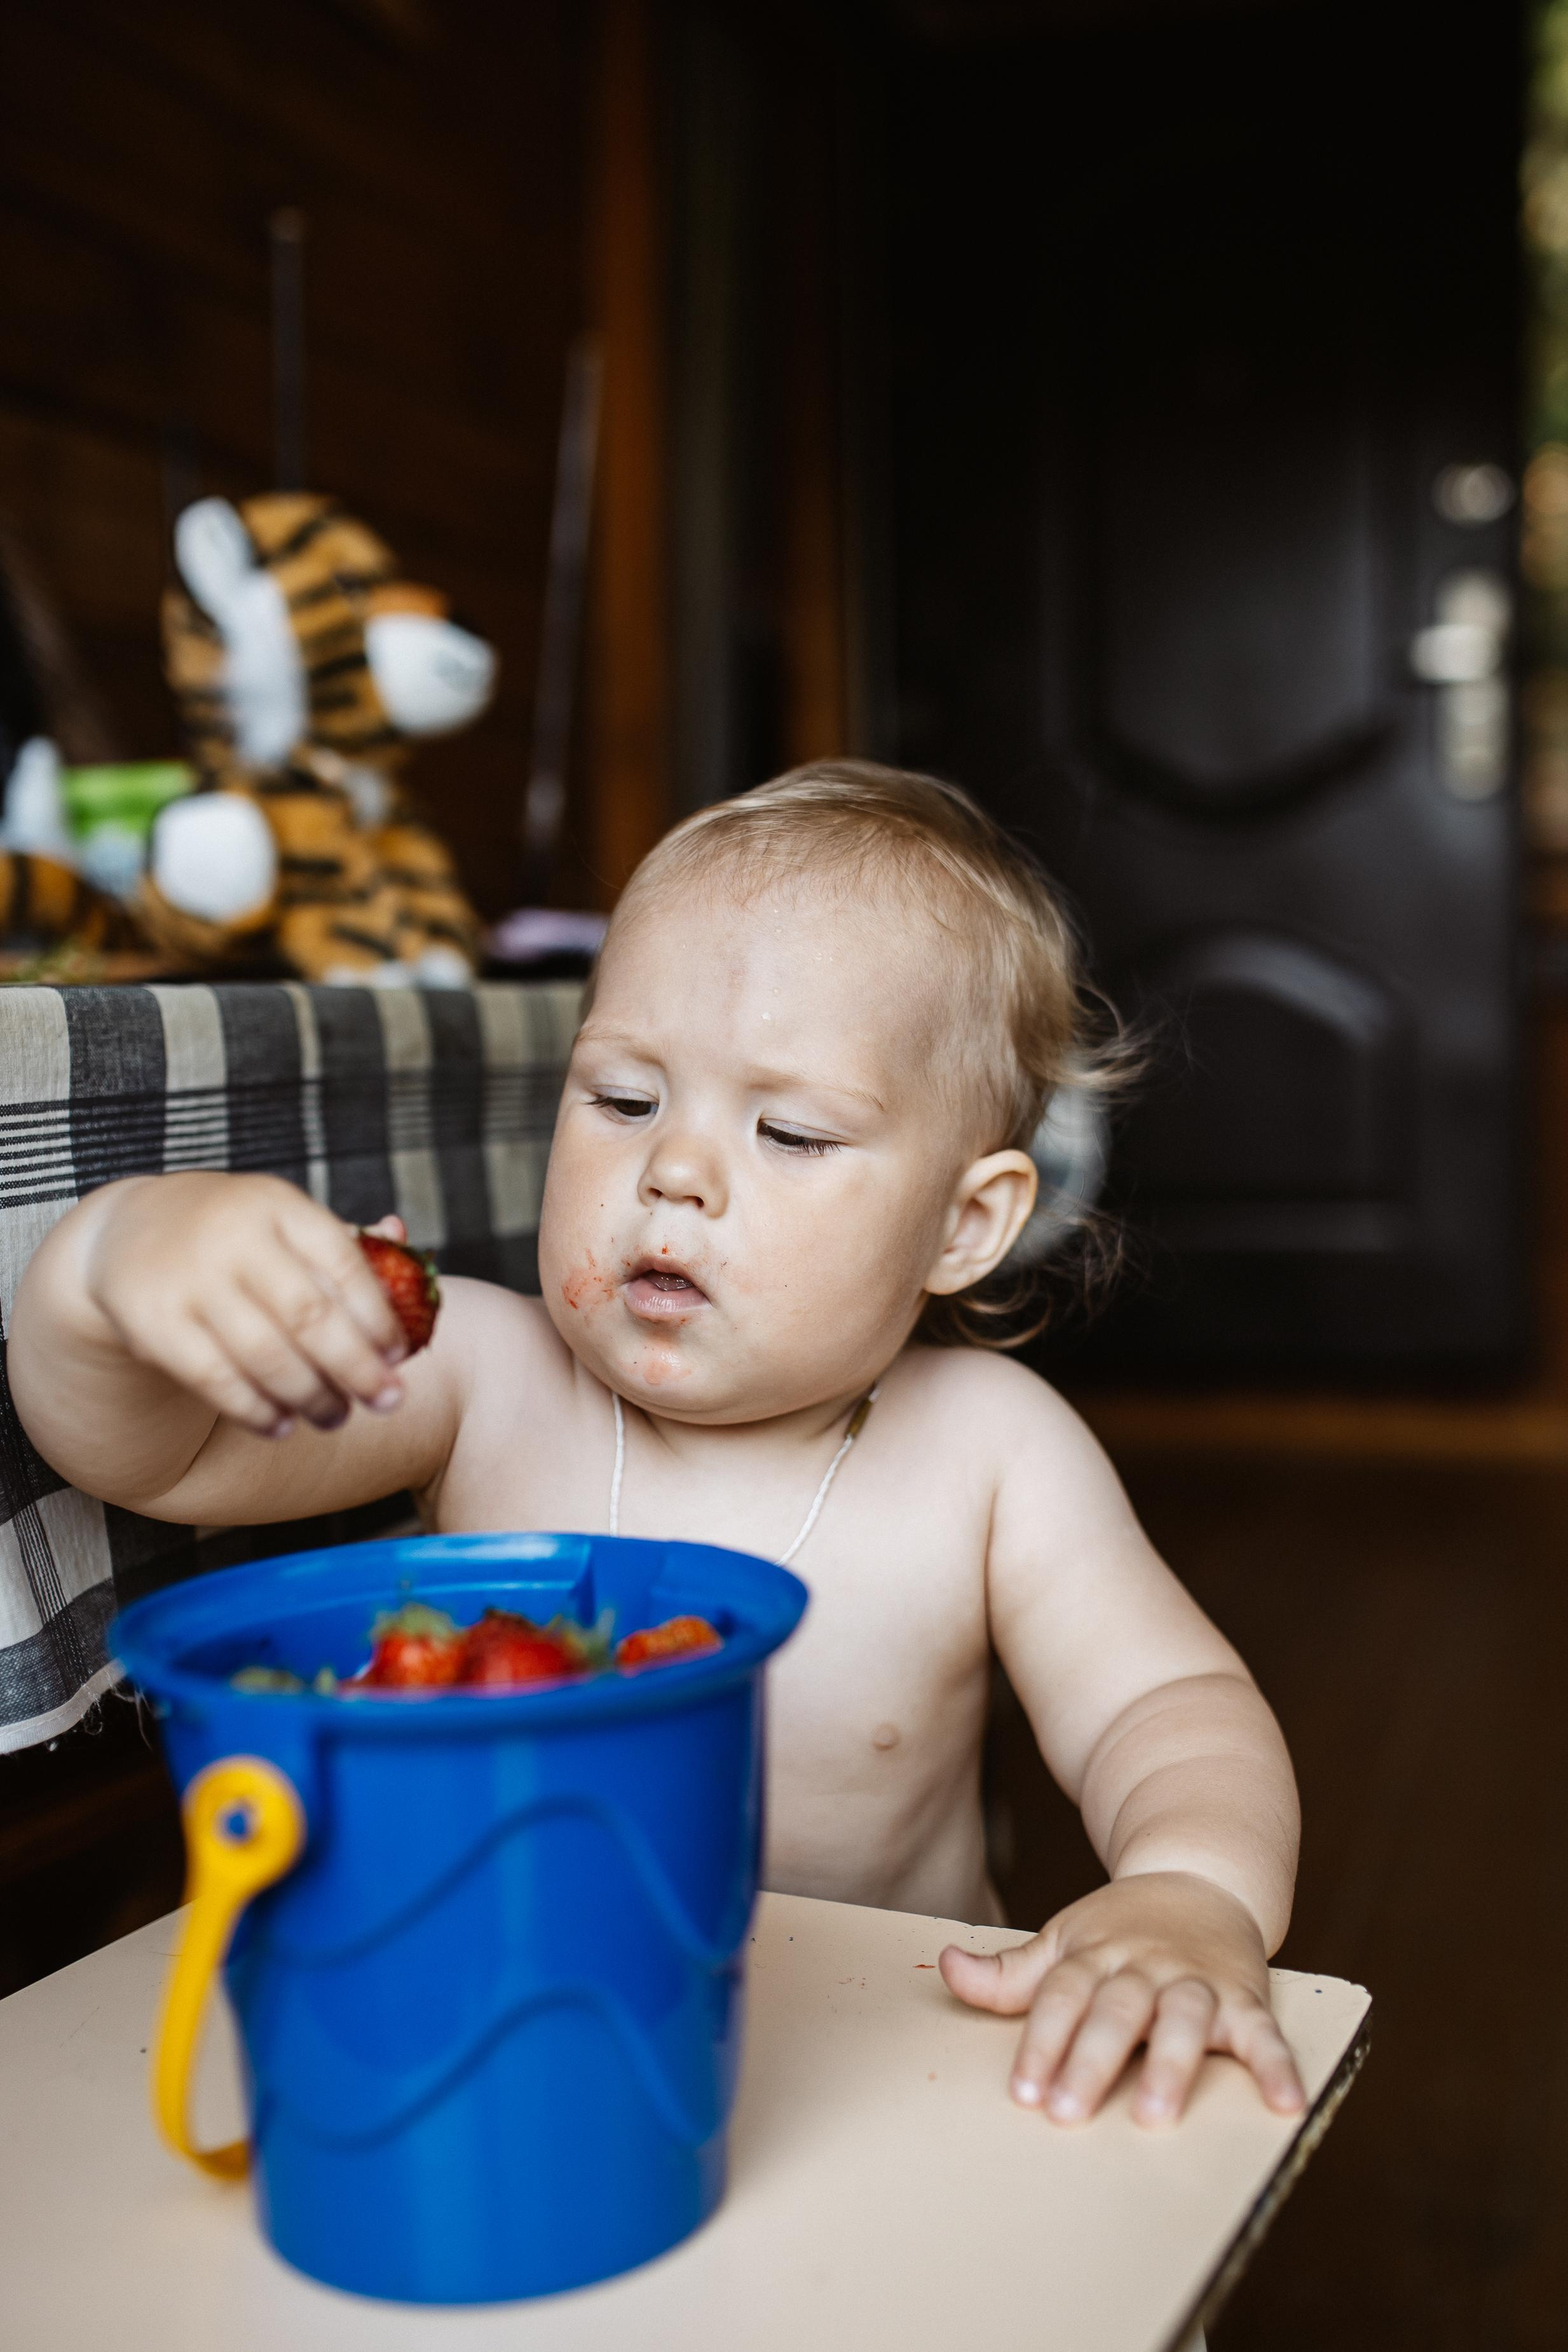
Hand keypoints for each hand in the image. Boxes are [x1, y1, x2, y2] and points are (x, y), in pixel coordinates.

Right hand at [81, 1174, 409, 1438]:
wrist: (130, 1230)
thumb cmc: (233, 1232)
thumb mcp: (282, 1218)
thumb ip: (342, 1238)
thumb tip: (403, 1241)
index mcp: (277, 1205)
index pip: (344, 1262)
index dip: (379, 1316)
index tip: (399, 1354)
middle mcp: (234, 1237)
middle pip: (310, 1315)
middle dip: (357, 1368)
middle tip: (386, 1401)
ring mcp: (190, 1280)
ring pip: (265, 1355)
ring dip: (311, 1397)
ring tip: (336, 1417)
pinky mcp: (154, 1323)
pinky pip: (215, 1380)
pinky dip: (255, 1411)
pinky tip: (281, 1424)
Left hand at [939, 1871, 1305, 2126]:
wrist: (1200, 1874)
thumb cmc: (1122, 1926)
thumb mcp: (1064, 1940)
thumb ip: (1009, 1971)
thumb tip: (944, 1966)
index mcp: (1096, 1955)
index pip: (1061, 1997)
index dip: (1041, 2041)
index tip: (1022, 2091)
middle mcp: (1145, 1966)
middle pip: (1115, 2010)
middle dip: (1091, 2060)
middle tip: (1067, 2112)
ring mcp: (1196, 1980)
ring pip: (1183, 2018)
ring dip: (1172, 2064)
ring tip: (1157, 2113)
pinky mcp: (1245, 1997)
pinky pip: (1264, 2032)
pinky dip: (1278, 2065)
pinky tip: (1285, 2102)